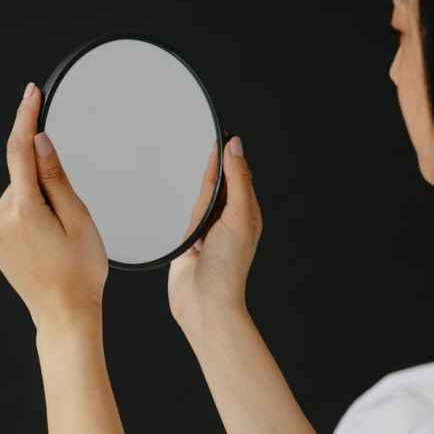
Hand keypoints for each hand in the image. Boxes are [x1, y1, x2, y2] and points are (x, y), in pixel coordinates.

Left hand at [0, 82, 108, 330]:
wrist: (63, 313)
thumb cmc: (80, 272)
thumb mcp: (79, 219)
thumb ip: (56, 178)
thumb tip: (40, 141)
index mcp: (24, 210)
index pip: (19, 150)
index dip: (25, 117)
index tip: (31, 93)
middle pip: (22, 176)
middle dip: (45, 182)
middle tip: (69, 216)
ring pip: (17, 193)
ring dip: (37, 200)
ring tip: (58, 235)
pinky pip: (10, 210)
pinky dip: (27, 213)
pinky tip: (44, 239)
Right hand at [167, 135, 262, 334]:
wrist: (203, 301)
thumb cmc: (227, 267)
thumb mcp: (238, 216)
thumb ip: (237, 181)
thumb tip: (236, 148)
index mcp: (248, 214)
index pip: (240, 175)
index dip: (232, 154)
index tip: (224, 132)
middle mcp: (229, 221)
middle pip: (221, 184)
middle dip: (217, 164)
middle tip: (212, 135)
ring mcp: (208, 231)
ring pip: (202, 197)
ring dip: (203, 183)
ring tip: (205, 155)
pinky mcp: (189, 240)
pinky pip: (186, 213)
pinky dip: (186, 203)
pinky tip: (185, 192)